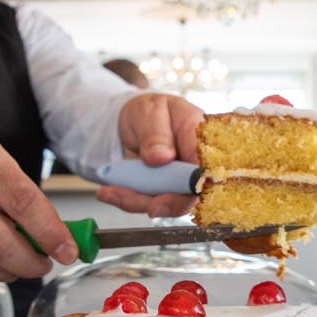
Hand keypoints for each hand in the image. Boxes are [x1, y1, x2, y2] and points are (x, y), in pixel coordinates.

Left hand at [96, 93, 203, 216]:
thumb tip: (164, 157)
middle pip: (191, 192)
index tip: (174, 191)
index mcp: (200, 136)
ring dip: (138, 201)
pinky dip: (128, 200)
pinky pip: (150, 203)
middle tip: (139, 203)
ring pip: (168, 203)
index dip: (193, 182)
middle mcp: (196, 163)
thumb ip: (155, 133)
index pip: (206, 164)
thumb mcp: (149, 112)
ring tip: (110, 192)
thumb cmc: (150, 112)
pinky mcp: (165, 193)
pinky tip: (110, 192)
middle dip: (164, 202)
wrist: (134, 123)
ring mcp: (181, 181)